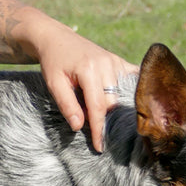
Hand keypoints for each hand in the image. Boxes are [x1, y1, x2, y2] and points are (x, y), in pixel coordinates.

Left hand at [33, 21, 135, 152]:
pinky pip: (131, 79)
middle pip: (112, 102)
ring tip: (109, 121)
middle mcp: (106, 64)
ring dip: (114, 107)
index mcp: (89, 70)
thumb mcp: (53, 84)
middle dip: (104, 118)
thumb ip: (67, 105)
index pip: (98, 107)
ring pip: (121, 94)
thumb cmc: (53, 62)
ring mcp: (114, 61)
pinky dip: (132, 91)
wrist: (55, 38)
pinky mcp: (118, 60)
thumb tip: (80, 127)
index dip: (99, 129)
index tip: (99, 147)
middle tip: (94, 130)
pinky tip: (132, 103)